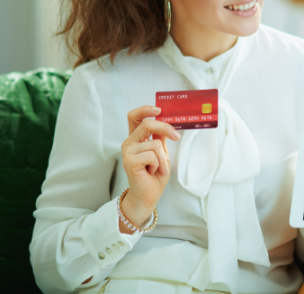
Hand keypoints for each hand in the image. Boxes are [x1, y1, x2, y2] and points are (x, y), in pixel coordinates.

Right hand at [119, 105, 180, 233]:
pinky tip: (152, 172)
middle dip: (165, 128)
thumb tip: (167, 120)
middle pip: (147, 124)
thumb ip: (160, 136)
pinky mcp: (130, 162)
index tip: (159, 110)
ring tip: (158, 168)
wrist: (150, 194)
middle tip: (176, 137)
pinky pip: (153, 155)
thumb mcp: (161, 151)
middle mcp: (129, 143)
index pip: (134, 117)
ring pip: (155, 144)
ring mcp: (127, 152)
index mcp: (136, 138)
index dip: (145, 110)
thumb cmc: (155, 174)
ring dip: (163, 158)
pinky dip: (159, 165)